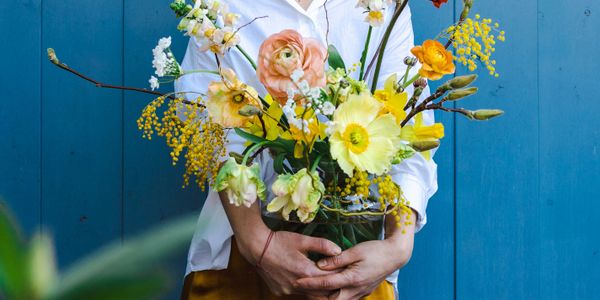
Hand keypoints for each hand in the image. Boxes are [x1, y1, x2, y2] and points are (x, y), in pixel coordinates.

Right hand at [241, 230, 343, 296]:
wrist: (256, 248)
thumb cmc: (280, 241)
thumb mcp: (303, 240)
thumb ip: (322, 245)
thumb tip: (339, 250)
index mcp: (306, 271)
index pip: (330, 278)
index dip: (339, 273)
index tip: (346, 269)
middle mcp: (298, 285)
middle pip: (322, 292)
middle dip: (331, 285)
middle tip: (339, 278)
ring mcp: (288, 290)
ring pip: (310, 295)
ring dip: (318, 288)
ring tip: (324, 280)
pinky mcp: (280, 291)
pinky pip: (297, 292)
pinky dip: (304, 288)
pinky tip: (305, 279)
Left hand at [296, 238, 412, 298]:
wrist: (395, 255)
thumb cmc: (375, 250)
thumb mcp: (355, 251)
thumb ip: (337, 259)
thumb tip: (320, 265)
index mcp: (352, 278)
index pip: (326, 283)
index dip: (310, 283)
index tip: (297, 281)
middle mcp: (356, 289)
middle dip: (316, 296)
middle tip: (302, 288)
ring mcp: (360, 292)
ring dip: (325, 298)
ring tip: (312, 290)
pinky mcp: (363, 292)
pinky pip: (347, 299)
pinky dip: (336, 297)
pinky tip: (329, 290)